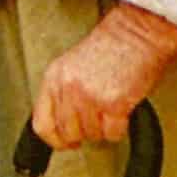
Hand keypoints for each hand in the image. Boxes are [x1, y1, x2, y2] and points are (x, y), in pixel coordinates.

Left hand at [33, 3, 176, 149]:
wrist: (135, 33)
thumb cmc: (110, 46)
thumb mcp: (73, 65)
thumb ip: (63, 92)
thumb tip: (63, 122)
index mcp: (54, 76)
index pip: (42, 123)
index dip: (54, 139)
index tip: (64, 143)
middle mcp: (68, 88)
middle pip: (68, 133)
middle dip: (83, 133)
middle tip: (94, 121)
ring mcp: (89, 97)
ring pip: (92, 135)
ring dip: (103, 128)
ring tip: (108, 107)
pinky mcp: (113, 104)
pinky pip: (112, 134)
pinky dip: (119, 128)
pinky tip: (121, 111)